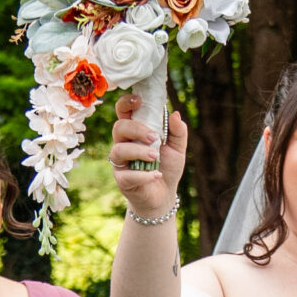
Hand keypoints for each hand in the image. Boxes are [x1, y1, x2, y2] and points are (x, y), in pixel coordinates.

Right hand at [111, 95, 187, 213]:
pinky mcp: (122, 180)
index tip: (139, 101)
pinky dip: (144, 175)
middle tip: (154, 138)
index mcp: (135, 131)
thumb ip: (178, 131)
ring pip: (118, 150)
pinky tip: (157, 175)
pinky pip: (127, 175)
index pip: (123, 111)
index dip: (126, 103)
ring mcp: (120, 162)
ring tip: (155, 156)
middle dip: (136, 130)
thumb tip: (175, 114)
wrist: (164, 194)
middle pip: (119, 127)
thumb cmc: (167, 167)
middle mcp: (123, 144)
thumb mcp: (178, 148)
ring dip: (138, 151)